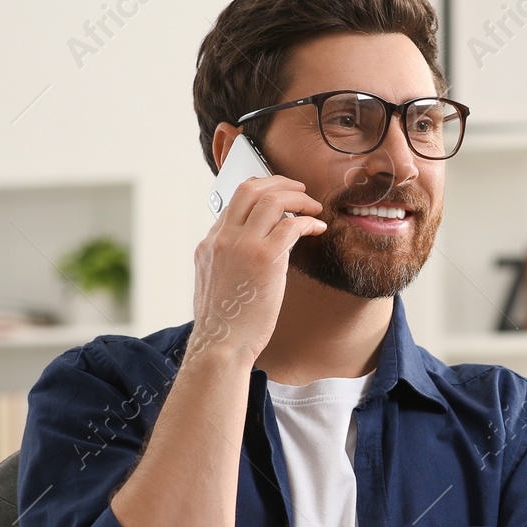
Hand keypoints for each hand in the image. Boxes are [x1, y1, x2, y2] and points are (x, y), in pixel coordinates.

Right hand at [190, 175, 325, 364]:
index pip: (234, 202)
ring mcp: (241, 245)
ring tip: (313, 207)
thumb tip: (251, 254)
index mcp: (209, 244)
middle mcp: (222, 238)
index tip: (280, 197)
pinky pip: (291, 225)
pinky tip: (318, 228)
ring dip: (298, 198)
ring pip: (271, 199)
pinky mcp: (264, 258)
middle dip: (279, 182)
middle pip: (250, 188)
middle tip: (299, 189)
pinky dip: (308, 222)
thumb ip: (229, 261)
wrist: (221, 344)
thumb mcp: (216, 283)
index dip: (260, 193)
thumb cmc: (225, 323)